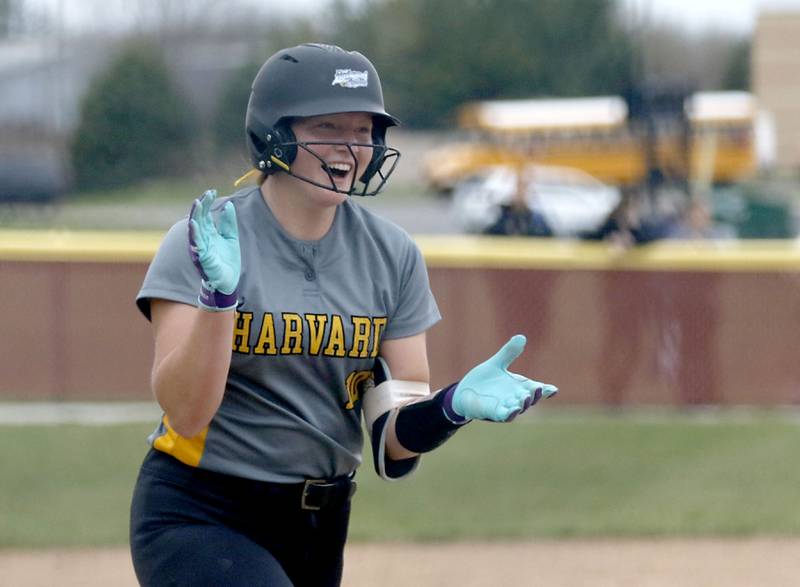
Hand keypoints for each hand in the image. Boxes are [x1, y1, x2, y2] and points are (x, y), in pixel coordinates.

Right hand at [188, 190, 240, 311]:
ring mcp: (201, 248)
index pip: (205, 214)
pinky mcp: (202, 258)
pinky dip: (194, 234)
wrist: (229, 281)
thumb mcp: (231, 237)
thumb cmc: (227, 260)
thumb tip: (228, 204)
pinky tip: (193, 223)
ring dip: (195, 216)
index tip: (212, 191)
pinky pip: (196, 244)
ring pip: (195, 229)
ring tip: (197, 204)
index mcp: (209, 233)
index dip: (207, 202)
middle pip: (199, 219)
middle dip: (201, 206)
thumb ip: (229, 223)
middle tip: (206, 194)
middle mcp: (202, 238)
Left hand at [450, 335, 556, 421]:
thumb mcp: (497, 363)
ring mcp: (505, 407)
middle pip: (529, 399)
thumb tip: (521, 337)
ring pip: (518, 408)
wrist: (465, 392)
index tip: (553, 389)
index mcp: (519, 386)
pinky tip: (514, 410)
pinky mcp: (493, 413)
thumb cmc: (484, 380)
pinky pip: (504, 416)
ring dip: (523, 404)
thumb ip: (509, 353)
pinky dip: (510, 414)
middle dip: (534, 395)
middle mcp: (515, 398)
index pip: (536, 389)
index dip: (546, 390)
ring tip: (526, 398)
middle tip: (537, 389)